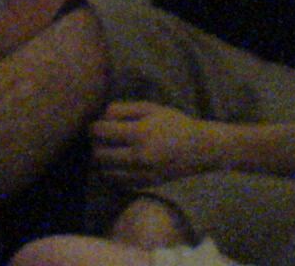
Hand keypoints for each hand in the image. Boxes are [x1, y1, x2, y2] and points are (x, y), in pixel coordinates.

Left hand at [90, 101, 220, 187]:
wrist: (201, 149)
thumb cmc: (174, 123)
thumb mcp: (149, 108)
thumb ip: (121, 109)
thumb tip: (97, 114)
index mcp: (139, 133)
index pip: (101, 132)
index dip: (92, 126)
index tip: (95, 123)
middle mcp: (139, 157)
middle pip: (99, 154)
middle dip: (95, 144)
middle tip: (100, 137)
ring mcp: (143, 174)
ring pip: (105, 171)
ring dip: (101, 161)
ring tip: (107, 150)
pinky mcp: (146, 184)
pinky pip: (118, 182)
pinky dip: (112, 173)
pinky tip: (117, 163)